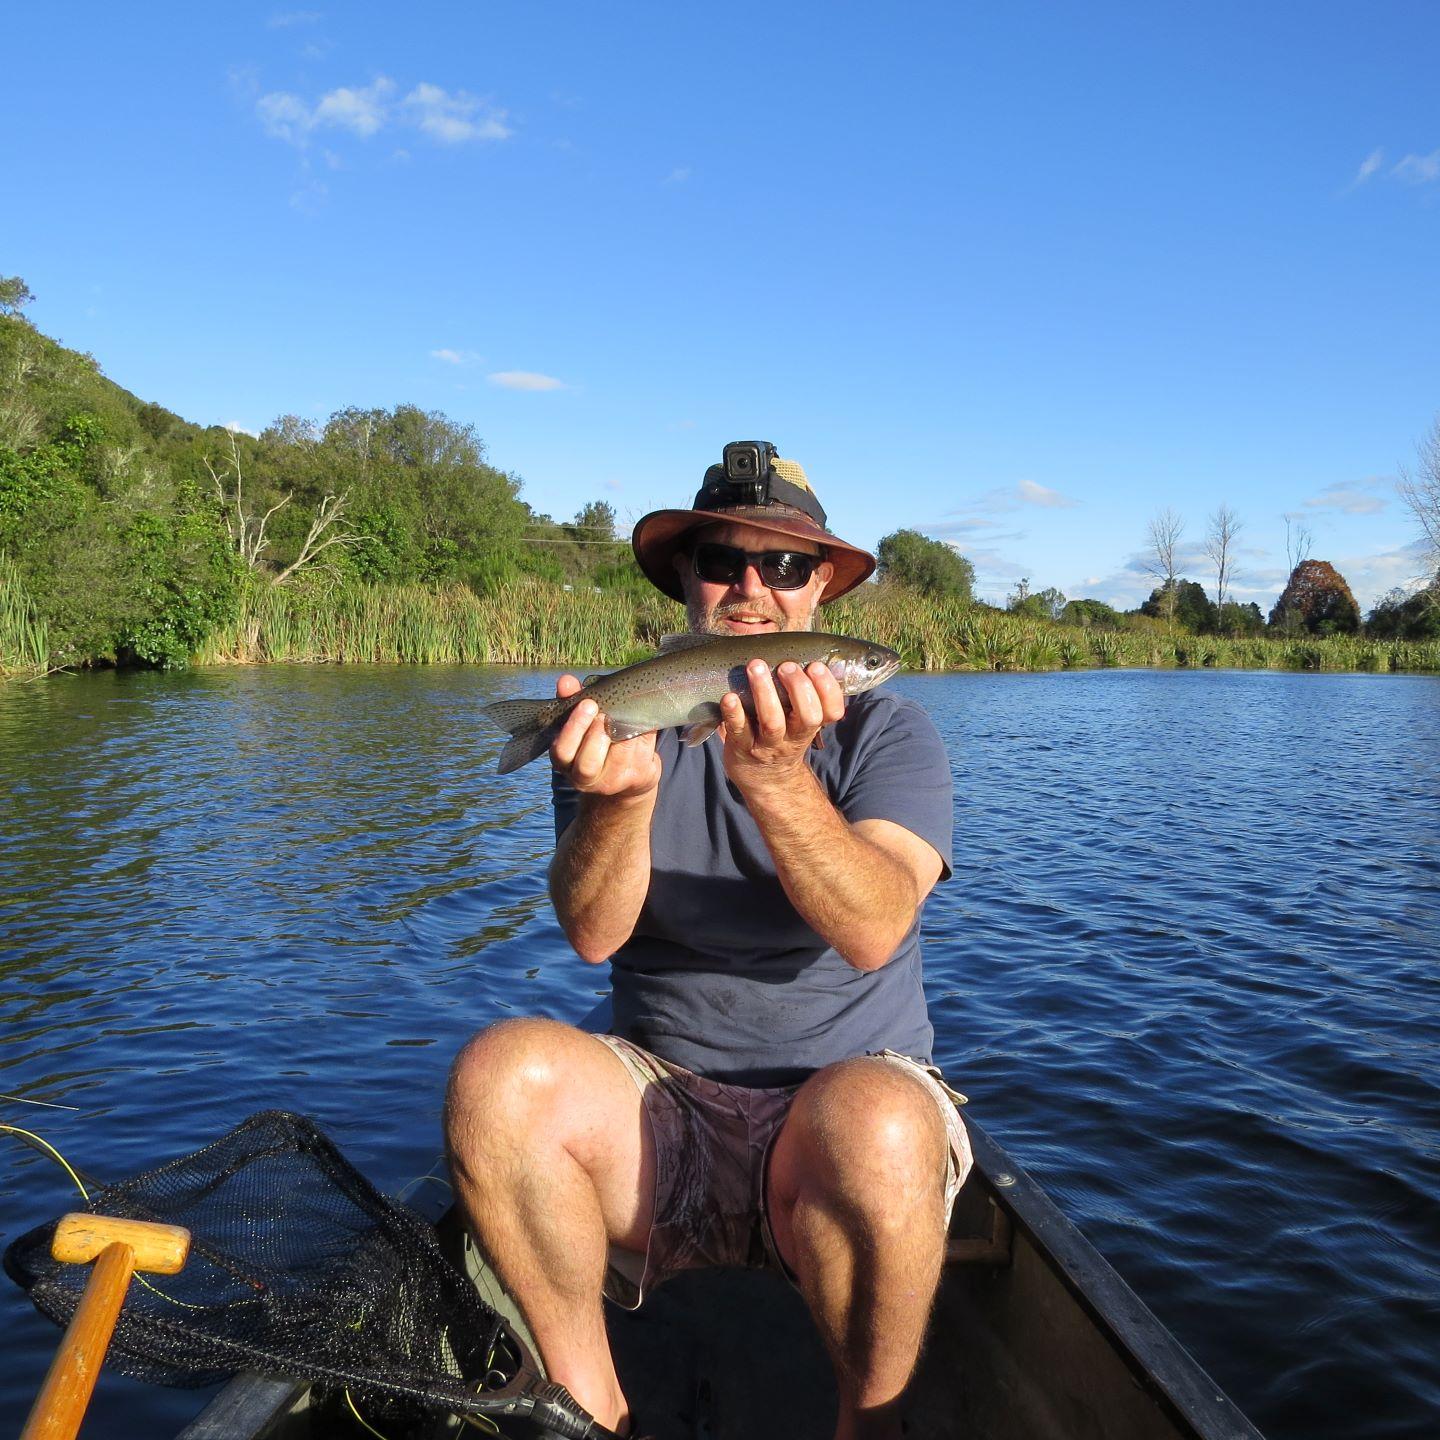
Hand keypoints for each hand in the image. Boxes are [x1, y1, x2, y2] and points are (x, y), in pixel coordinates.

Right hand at [549, 674, 660, 798]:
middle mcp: (586, 780)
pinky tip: (641, 721)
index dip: (575, 727)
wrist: (627, 775)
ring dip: (623, 729)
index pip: (563, 751)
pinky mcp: (640, 777)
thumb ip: (573, 701)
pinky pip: (643, 751)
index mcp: (566, 763)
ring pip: (620, 755)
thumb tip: (566, 681)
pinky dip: (644, 732)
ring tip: (624, 713)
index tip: (588, 704)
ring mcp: (615, 781)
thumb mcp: (583, 722)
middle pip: (588, 763)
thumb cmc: (599, 740)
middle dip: (596, 734)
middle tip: (603, 713)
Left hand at [719, 660, 845, 790]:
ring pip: (772, 722)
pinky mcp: (742, 747)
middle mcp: (794, 736)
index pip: (832, 711)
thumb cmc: (782, 735)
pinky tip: (729, 696)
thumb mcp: (799, 719)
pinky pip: (739, 730)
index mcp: (811, 725)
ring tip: (756, 666)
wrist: (764, 778)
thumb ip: (803, 690)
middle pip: (807, 716)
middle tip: (786, 666)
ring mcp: (767, 744)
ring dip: (765, 692)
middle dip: (799, 688)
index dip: (829, 690)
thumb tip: (794, 644)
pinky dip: (733, 712)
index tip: (816, 666)